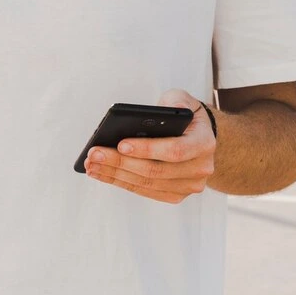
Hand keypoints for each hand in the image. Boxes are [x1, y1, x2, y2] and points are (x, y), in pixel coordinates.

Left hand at [83, 89, 216, 203]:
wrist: (198, 137)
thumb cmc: (184, 117)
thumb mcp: (182, 100)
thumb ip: (175, 101)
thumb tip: (160, 110)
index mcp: (204, 143)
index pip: (175, 150)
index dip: (147, 149)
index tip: (120, 144)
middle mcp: (200, 168)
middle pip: (156, 170)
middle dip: (120, 162)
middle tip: (94, 154)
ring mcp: (189, 185)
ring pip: (147, 183)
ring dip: (115, 174)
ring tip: (91, 164)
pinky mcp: (175, 194)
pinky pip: (145, 191)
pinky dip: (121, 182)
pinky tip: (102, 172)